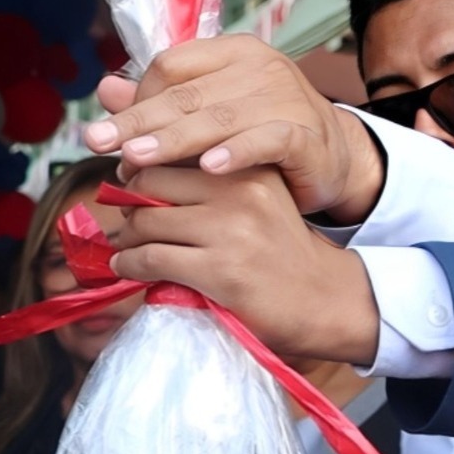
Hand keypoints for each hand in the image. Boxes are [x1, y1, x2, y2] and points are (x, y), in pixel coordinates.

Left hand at [86, 35, 384, 223]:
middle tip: (101, 143)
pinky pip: (267, 140)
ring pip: (219, 118)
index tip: (110, 134)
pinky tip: (209, 166)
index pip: (171, 67)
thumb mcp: (210, 116)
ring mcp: (284, 99)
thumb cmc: (260, 134)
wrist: (332, 158)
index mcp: (231, 54)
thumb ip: (162, 104)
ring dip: (174, 140)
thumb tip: (106, 90)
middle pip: (186, 94)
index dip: (137, 100)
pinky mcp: (304, 135)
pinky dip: (237, 152)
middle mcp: (258, 68)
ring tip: (136, 158)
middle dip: (139, 121)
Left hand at [109, 166, 381, 364]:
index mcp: (247, 167)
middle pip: (150, 182)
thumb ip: (211, 185)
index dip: (140, 170)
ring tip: (129, 250)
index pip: (171, 153)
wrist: (325, 300)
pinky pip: (151, 259)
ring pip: (146, 222)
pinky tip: (128, 268)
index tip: (130, 188)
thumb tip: (134, 172)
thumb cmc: (281, 253)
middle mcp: (239, 190)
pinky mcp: (219, 271)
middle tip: (129, 223)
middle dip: (129, 204)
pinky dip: (130, 264)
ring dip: (128, 239)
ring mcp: (230, 231)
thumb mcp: (256, 200)